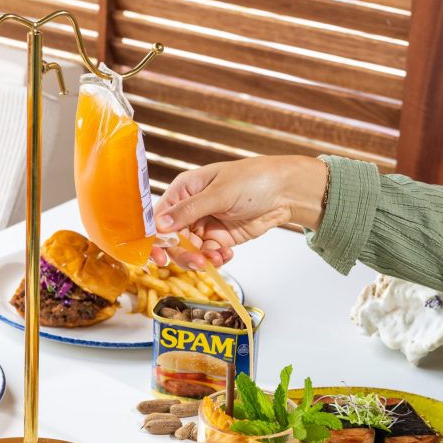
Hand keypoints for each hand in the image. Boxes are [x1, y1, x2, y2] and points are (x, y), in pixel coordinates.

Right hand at [150, 156, 327, 268]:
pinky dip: (214, 259)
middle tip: (198, 262)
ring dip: (200, 259)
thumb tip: (159, 225)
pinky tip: (227, 254)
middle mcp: (189, 209)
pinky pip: (207, 255)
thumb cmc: (254, 179)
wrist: (287, 191)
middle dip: (183, 254)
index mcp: (183, 191)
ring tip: (217, 259)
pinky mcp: (218, 238)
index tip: (159, 257)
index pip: (158, 218)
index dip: (156, 239)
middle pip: (172, 240)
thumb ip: (189, 210)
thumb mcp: (220, 193)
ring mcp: (203, 225)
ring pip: (188, 251)